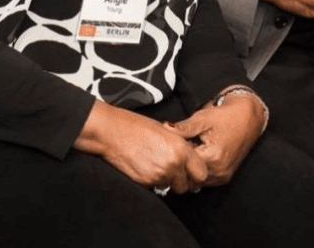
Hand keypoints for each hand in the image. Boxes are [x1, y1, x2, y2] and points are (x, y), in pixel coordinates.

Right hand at [74, 100, 206, 192]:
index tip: (192, 172)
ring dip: (167, 181)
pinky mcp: (146, 183)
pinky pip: (156, 187)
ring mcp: (159, 175)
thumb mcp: (166, 130)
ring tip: (156, 164)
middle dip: (182, 180)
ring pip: (171, 187)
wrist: (112, 132)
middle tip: (173, 170)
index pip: (201, 173)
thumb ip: (181, 146)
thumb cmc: (136, 126)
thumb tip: (190, 157)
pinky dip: (154, 181)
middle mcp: (173, 164)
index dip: (196, 174)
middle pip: (187, 186)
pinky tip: (146, 166)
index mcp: (181, 149)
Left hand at [169, 92, 265, 185]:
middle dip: (182, 162)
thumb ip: (183, 127)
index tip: (173, 143)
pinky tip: (200, 154)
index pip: (184, 164)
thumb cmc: (227, 117)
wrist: (248, 118)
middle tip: (182, 145)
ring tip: (193, 148)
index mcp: (213, 157)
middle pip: (189, 175)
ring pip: (196, 180)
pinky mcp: (224, 177)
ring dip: (190, 167)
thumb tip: (166, 128)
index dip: (176, 153)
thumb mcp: (203, 118)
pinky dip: (199, 169)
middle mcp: (219, 171)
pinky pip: (205, 179)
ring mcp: (222, 176)